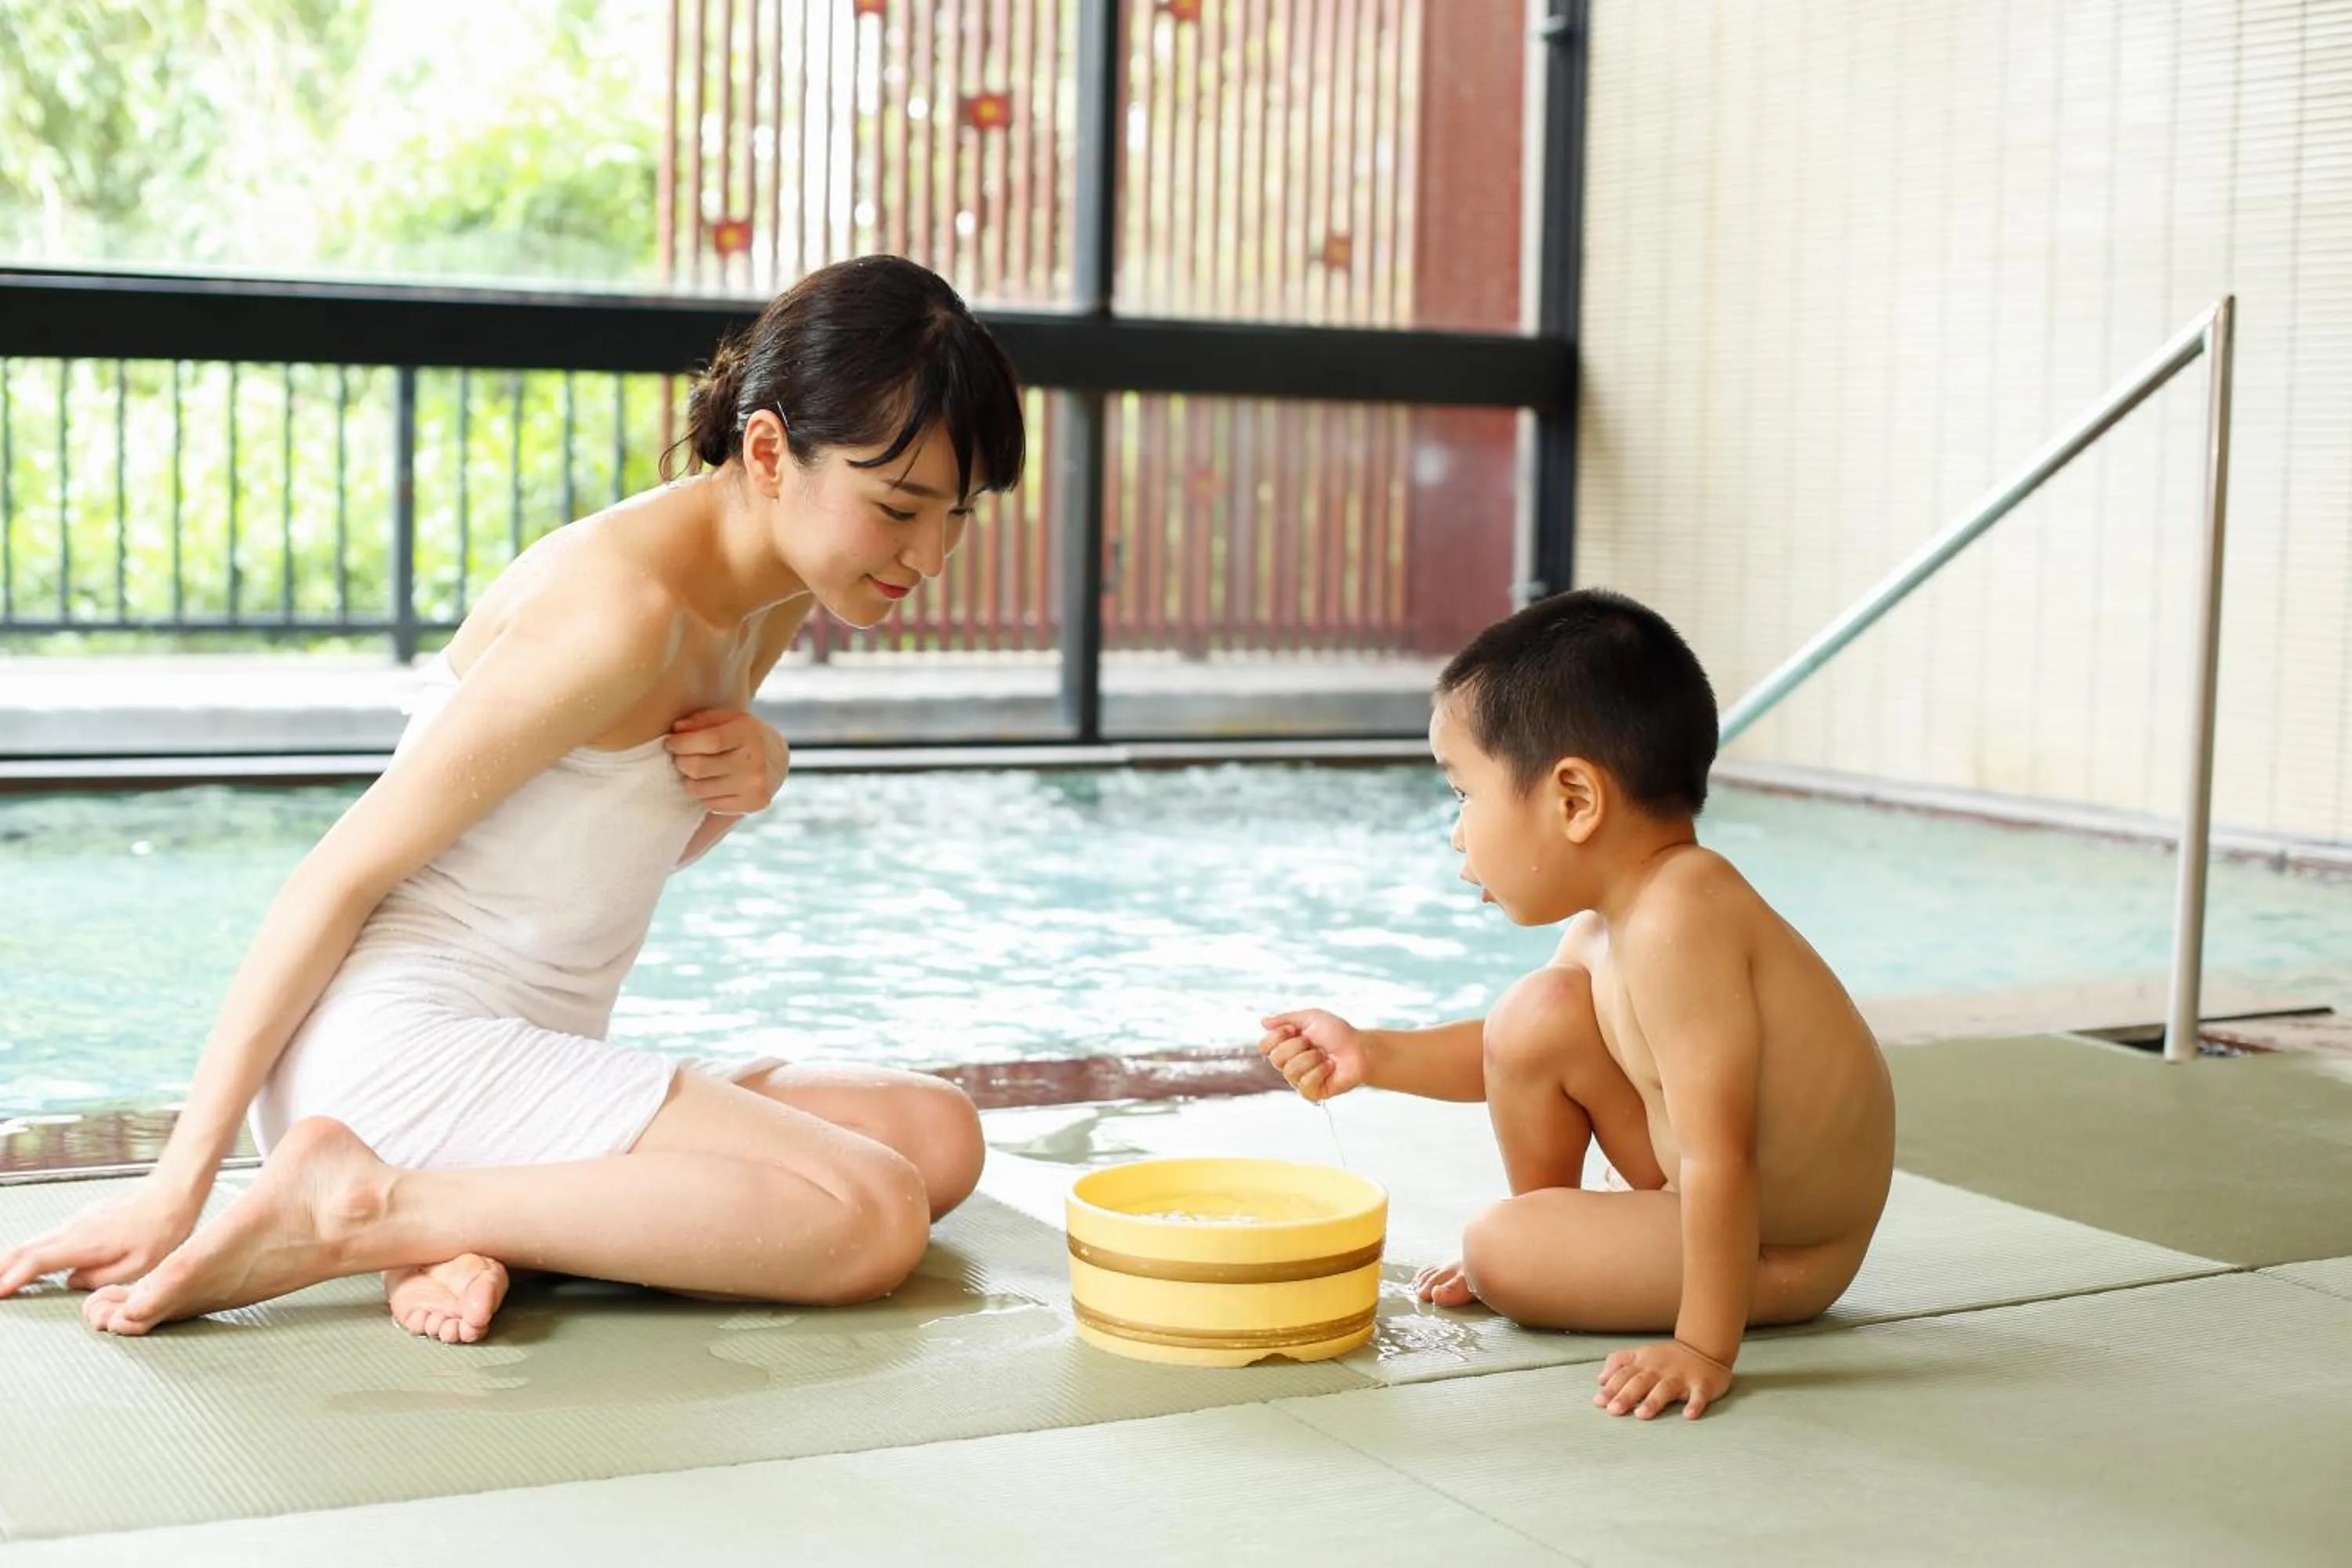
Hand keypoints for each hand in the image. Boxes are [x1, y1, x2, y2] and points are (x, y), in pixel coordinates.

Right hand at [0, 1175, 201, 1297]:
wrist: (174, 1191)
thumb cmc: (163, 1229)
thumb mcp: (138, 1266)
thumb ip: (99, 1279)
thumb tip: (71, 1282)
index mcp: (83, 1243)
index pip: (35, 1262)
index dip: (11, 1278)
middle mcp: (73, 1229)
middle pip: (25, 1249)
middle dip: (1, 1269)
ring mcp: (77, 1221)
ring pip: (35, 1242)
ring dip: (11, 1260)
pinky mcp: (85, 1219)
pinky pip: (49, 1238)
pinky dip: (30, 1251)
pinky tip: (27, 1262)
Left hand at [665, 709, 789, 814]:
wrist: (777, 759)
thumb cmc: (743, 735)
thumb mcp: (728, 718)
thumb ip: (702, 720)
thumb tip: (677, 730)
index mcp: (749, 733)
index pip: (709, 741)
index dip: (683, 744)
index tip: (670, 743)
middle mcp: (756, 761)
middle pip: (699, 768)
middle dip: (681, 762)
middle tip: (679, 758)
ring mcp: (756, 786)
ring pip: (700, 789)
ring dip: (690, 780)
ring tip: (695, 771)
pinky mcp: (754, 804)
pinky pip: (710, 804)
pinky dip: (704, 794)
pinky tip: (712, 783)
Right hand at [1258, 1008, 1369, 1101]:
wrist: (1360, 1050)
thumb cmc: (1338, 1033)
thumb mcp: (1311, 1018)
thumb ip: (1286, 1019)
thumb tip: (1263, 1022)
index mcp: (1286, 1046)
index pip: (1264, 1045)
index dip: (1277, 1036)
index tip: (1295, 1030)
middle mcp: (1289, 1064)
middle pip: (1275, 1058)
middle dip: (1298, 1046)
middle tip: (1314, 1043)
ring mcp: (1299, 1080)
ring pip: (1290, 1071)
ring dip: (1311, 1058)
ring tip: (1325, 1056)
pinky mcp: (1311, 1093)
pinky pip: (1304, 1084)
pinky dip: (1320, 1071)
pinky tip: (1329, 1068)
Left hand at [1594, 1339, 1734, 1419]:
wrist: (1705, 1347)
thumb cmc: (1668, 1357)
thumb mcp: (1641, 1354)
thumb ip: (1619, 1363)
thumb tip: (1600, 1380)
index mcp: (1644, 1363)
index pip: (1624, 1374)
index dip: (1611, 1388)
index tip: (1598, 1402)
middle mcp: (1660, 1369)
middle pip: (1640, 1382)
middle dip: (1626, 1395)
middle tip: (1613, 1410)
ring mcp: (1682, 1377)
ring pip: (1665, 1388)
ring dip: (1653, 1401)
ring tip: (1641, 1415)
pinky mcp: (1702, 1384)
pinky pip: (1699, 1395)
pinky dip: (1695, 1404)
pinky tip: (1689, 1415)